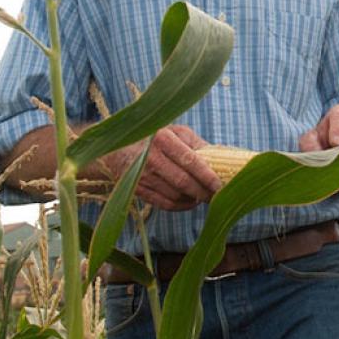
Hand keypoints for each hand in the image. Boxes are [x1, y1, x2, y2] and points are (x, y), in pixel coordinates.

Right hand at [104, 124, 221, 210]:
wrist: (117, 148)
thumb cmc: (154, 137)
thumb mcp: (175, 131)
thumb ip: (196, 144)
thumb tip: (220, 158)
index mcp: (163, 138)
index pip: (190, 161)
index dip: (207, 176)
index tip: (220, 185)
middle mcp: (151, 157)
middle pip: (183, 182)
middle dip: (203, 192)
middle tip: (216, 196)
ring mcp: (142, 175)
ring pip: (175, 195)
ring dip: (193, 200)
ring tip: (204, 197)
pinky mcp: (137, 190)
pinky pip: (164, 204)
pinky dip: (181, 206)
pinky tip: (190, 202)